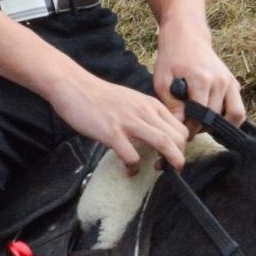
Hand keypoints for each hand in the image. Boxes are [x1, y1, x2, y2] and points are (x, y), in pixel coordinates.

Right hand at [49, 72, 189, 172]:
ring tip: (159, 170)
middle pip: (178, 138)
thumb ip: (145, 114)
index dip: (182, 146)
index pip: (180, 127)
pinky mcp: (112, 133)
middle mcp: (144, 112)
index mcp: (150, 104)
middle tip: (169, 167)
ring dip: (168, 163)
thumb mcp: (131, 99)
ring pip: (164, 144)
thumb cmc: (99, 95)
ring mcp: (129, 122)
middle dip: (179, 157)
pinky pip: (132, 157)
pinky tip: (128, 170)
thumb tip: (156, 133)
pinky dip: (134, 168)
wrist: (73, 85)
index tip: (173, 155)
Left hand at [153, 27, 245, 128]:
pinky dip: (229, 117)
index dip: (191, 128)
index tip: (181, 132)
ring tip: (203, 126)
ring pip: (234, 115)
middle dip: (202, 128)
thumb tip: (180, 124)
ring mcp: (230, 82)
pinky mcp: (234, 82)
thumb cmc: (171, 57)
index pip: (200, 116)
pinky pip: (238, 108)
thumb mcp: (162, 79)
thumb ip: (171, 103)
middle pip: (216, 118)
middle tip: (189, 130)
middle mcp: (220, 82)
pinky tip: (212, 118)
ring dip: (219, 125)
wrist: (187, 35)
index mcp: (201, 80)